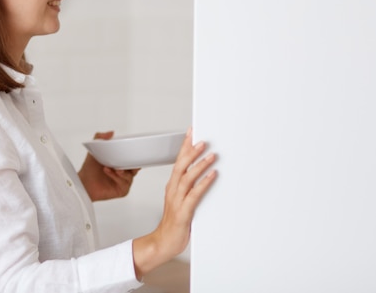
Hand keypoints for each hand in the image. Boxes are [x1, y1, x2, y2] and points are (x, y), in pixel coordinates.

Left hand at [78, 131, 139, 201]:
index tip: (134, 151)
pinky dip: (117, 177)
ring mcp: (123, 182)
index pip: (132, 159)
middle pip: (135, 167)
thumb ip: (100, 138)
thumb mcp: (95, 149)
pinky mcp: (122, 190)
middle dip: (132, 164)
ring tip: (113, 167)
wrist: (83, 182)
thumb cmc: (90, 169)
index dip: (134, 156)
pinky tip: (108, 172)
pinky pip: (124, 184)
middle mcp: (123, 172)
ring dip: (122, 170)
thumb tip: (111, 132)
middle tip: (126, 160)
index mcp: (120, 162)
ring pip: (130, 175)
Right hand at [132, 127, 217, 278]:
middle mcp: (173, 191)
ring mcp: (177, 201)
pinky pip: (194, 195)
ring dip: (199, 165)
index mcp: (172, 187)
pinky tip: (212, 176)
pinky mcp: (184, 212)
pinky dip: (204, 184)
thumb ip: (189, 188)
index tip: (191, 133)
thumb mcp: (180, 201)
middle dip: (191, 151)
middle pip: (181, 166)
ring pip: (187, 178)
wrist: (163, 242)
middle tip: (202, 140)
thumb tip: (203, 174)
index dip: (184, 146)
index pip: (178, 162)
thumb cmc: (174, 223)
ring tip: (211, 155)